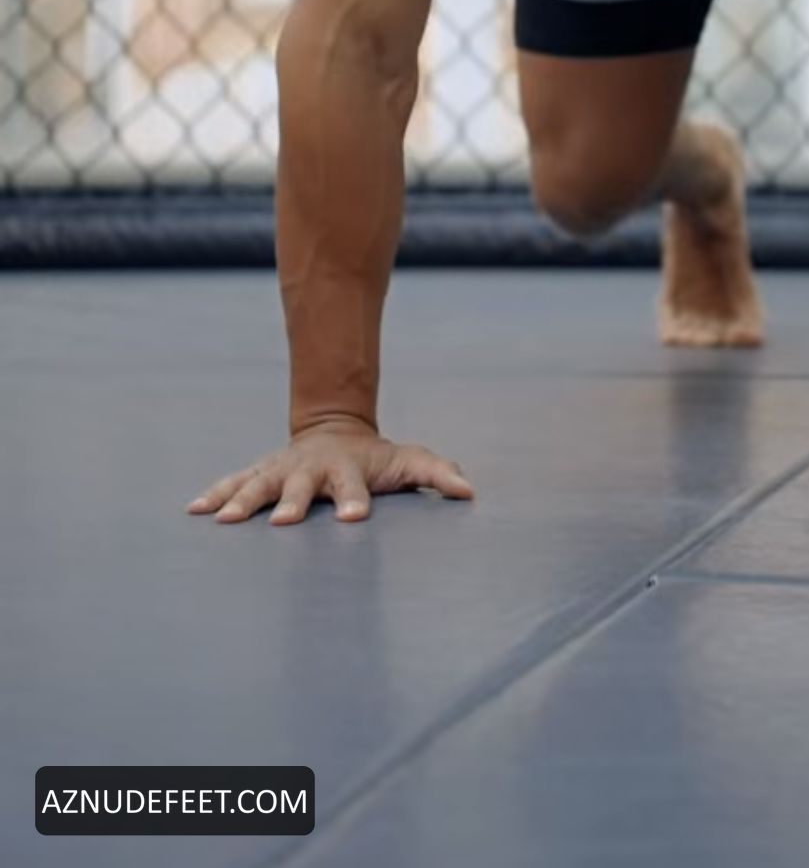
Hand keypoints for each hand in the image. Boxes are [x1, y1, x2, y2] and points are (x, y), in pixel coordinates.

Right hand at [186, 418, 474, 525]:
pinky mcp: (260, 474)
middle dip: (293, 503)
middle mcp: (311, 470)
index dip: (356, 501)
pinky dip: (214, 494)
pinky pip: (234, 483)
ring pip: (260, 484)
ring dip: (243, 501)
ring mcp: (282, 471)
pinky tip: (194, 511)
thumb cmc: (376, 459)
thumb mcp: (409, 461)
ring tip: (224, 520)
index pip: (355, 488)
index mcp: (348, 471)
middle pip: (301, 487)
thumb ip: (438, 474)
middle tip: (285, 523)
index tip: (355, 518)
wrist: (335, 431)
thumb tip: (469, 491)